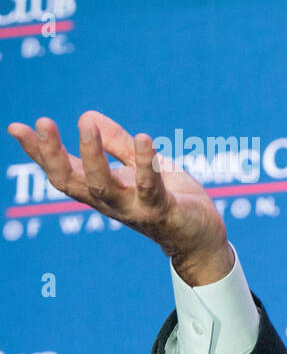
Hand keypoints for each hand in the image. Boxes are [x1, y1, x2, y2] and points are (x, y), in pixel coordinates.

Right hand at [7, 110, 233, 284]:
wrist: (202, 238)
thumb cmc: (170, 200)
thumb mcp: (141, 168)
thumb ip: (118, 146)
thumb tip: (88, 116)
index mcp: (102, 191)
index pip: (63, 171)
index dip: (39, 152)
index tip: (16, 127)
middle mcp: (111, 202)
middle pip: (72, 182)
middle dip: (53, 154)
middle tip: (43, 122)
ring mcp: (135, 209)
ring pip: (104, 187)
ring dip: (93, 156)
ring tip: (85, 126)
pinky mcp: (163, 210)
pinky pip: (151, 187)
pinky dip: (145, 163)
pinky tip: (144, 138)